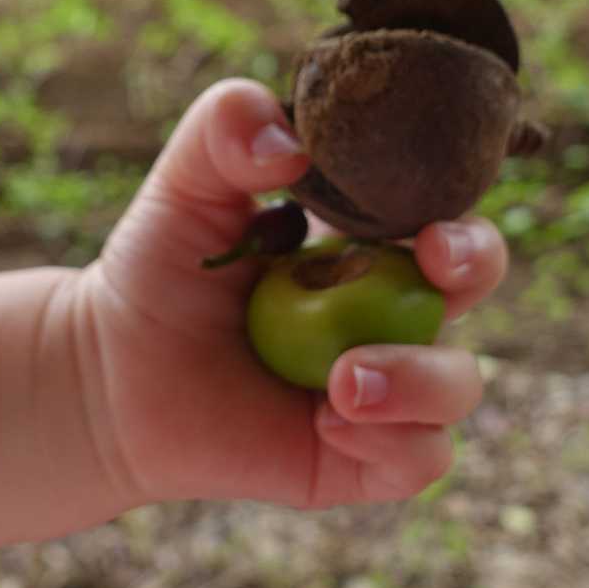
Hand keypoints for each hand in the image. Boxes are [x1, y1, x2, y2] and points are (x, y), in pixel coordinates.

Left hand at [72, 78, 506, 509]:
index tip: (427, 226)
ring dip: (420, 379)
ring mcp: (385, 387)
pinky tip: (327, 422)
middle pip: (474, 283)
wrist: (113, 373)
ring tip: (342, 381)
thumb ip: (225, 129)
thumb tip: (290, 146)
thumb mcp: (184, 187)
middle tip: (434, 264)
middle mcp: (391, 308)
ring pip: (459, 385)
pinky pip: (420, 458)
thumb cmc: (159, 271)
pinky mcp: (361, 459)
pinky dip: (392, 442)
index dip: (456, 214)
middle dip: (475, 265)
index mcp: (368, 239)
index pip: (441, 211)